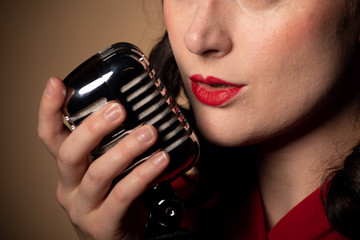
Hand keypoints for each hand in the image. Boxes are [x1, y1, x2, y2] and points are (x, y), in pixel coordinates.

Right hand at [38, 77, 169, 239]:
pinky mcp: (102, 224)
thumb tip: (138, 110)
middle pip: (69, 153)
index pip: (50, 136)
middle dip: (93, 127)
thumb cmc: (114, 197)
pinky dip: (142, 174)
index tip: (57, 84)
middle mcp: (68, 186)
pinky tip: (160, 160)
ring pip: (98, 173)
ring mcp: (83, 207)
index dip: (49, 110)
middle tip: (119, 109)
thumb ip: (114, 144)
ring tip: (150, 133)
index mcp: (69, 168)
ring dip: (126, 149)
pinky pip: (122, 195)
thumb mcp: (108, 167)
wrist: (119, 239)